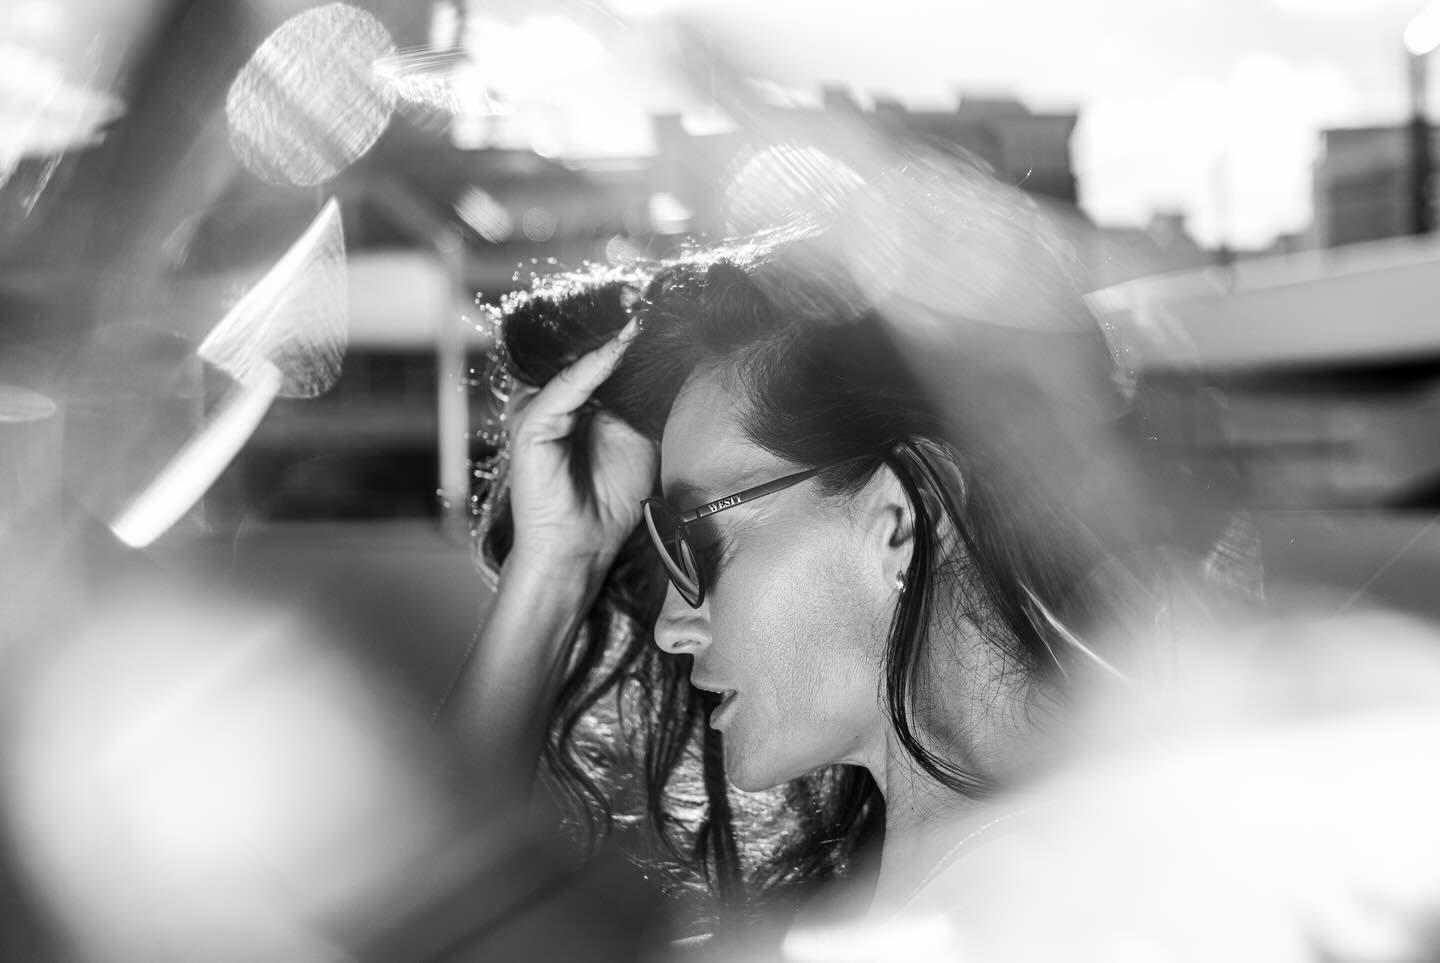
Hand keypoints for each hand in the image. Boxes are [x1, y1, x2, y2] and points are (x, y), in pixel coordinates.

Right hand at [505, 318, 656, 574]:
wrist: (583, 546)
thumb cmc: (609, 499)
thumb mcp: (640, 437)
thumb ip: (645, 400)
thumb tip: (671, 360)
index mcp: (575, 399)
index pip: (597, 352)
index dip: (625, 329)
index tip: (658, 303)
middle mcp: (552, 398)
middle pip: (580, 348)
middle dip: (614, 322)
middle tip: (649, 294)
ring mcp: (537, 409)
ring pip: (573, 360)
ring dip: (606, 336)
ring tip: (639, 310)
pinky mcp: (531, 425)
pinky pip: (566, 386)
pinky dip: (594, 364)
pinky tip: (620, 345)